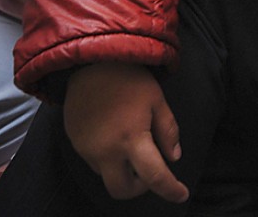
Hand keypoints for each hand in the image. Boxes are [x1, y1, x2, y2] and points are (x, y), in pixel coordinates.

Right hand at [64, 62, 188, 203]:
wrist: (91, 63)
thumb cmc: (129, 79)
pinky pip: (94, 162)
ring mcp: (87, 149)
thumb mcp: (157, 100)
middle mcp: (106, 151)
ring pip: (106, 176)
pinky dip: (109, 158)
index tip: (182, 194)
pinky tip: (114, 135)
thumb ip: (168, 131)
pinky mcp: (75, 143)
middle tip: (149, 169)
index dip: (171, 189)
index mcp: (132, 139)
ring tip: (132, 143)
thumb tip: (173, 157)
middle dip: (139, 187)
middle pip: (121, 190)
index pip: (154, 176)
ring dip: (123, 170)